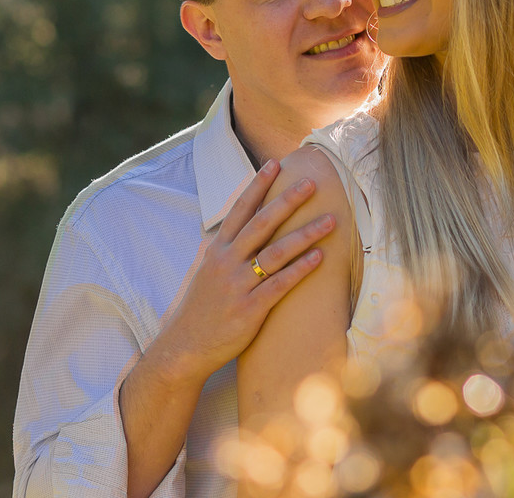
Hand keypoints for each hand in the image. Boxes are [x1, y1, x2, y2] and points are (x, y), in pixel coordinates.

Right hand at [151, 159, 334, 383]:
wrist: (182, 349)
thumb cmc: (199, 309)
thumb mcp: (205, 271)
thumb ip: (222, 248)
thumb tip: (236, 225)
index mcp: (216, 251)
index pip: (239, 210)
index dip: (257, 186)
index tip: (274, 164)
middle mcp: (226, 263)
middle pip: (261, 224)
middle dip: (287, 201)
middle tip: (311, 183)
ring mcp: (238, 286)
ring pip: (276, 253)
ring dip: (305, 234)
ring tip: (330, 221)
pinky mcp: (249, 310)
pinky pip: (279, 285)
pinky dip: (300, 270)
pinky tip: (320, 258)